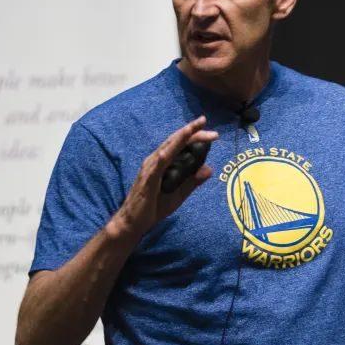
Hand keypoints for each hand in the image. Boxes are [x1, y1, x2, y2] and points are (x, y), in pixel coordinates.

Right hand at [111, 115, 217, 240]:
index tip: (212, 132)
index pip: (179, 144)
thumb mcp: (179, 194)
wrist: (133, 222)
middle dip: (191, 131)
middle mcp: (155, 161)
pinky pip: (155, 167)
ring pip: (166, 149)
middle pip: (175, 142)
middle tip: (205, 121)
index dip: (194, 135)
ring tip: (193, 128)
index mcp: (163, 163)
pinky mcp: (147, 181)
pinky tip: (170, 151)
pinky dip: (162, 157)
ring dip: (180, 138)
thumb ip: (192, 181)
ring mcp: (150, 169)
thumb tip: (209, 169)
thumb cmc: (154, 207)